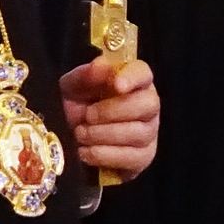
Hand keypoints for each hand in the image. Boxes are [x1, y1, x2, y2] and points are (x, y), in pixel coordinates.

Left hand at [60, 56, 160, 181]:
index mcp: (134, 81)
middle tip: (87, 116)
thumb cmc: (82, 105)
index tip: (116, 84)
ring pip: (139, 133)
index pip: (143, 73)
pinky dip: (105, 155)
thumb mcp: (74, 87)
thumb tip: (100, 66)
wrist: (78, 138)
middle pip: (148, 104)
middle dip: (113, 111)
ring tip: (81, 134)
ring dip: (104, 135)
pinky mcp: (144, 156)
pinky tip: (86, 151)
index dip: (132, 78)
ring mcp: (150, 132)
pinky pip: (132, 157)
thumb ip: (85, 74)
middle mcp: (149, 105)